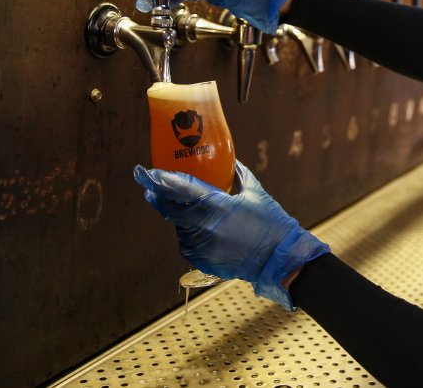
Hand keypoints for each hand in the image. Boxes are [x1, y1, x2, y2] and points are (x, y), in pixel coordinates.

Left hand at [133, 160, 329, 309]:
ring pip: (179, 227)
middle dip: (159, 198)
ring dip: (183, 219)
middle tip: (153, 190)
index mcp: (215, 205)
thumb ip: (236, 175)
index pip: (178, 189)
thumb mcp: (254, 192)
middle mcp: (202, 226)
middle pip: (169, 210)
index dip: (157, 180)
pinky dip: (193, 236)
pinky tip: (211, 234)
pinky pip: (188, 244)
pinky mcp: (201, 260)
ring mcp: (200, 246)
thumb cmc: (271, 223)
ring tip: (204, 216)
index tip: (143, 172)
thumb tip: (228, 161)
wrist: (279, 258)